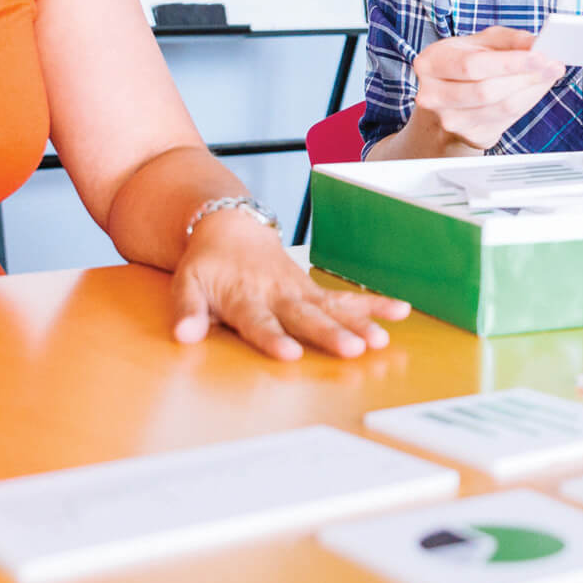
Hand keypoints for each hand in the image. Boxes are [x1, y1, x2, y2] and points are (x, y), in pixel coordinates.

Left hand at [170, 209, 409, 360]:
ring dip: (358, 323)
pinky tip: (399, 311)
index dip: (274, 338)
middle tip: (353, 349)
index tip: (290, 353)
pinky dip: (372, 304)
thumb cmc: (207, 265)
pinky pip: (345, 299)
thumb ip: (187, 312)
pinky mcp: (313, 291)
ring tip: (380, 340)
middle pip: (306, 318)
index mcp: (245, 298)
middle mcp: (277, 296)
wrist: (228, 228)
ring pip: (332, 309)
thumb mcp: (186, 285)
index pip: (259, 323)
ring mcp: (299, 292)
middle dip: (330, 334)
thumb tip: (184, 335)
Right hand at [409, 27, 566, 150]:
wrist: (447, 101)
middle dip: (525, 77)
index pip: (472, 65)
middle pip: (486, 91)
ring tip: (549, 75)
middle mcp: (433, 95)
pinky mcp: (469, 137)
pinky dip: (527, 103)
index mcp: (431, 63)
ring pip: (500, 109)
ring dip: (531, 91)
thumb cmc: (465, 65)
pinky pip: (507, 121)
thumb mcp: (481, 43)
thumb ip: (509, 40)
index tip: (539, 56)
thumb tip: (536, 44)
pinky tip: (535, 90)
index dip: (509, 63)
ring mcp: (449, 121)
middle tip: (552, 66)